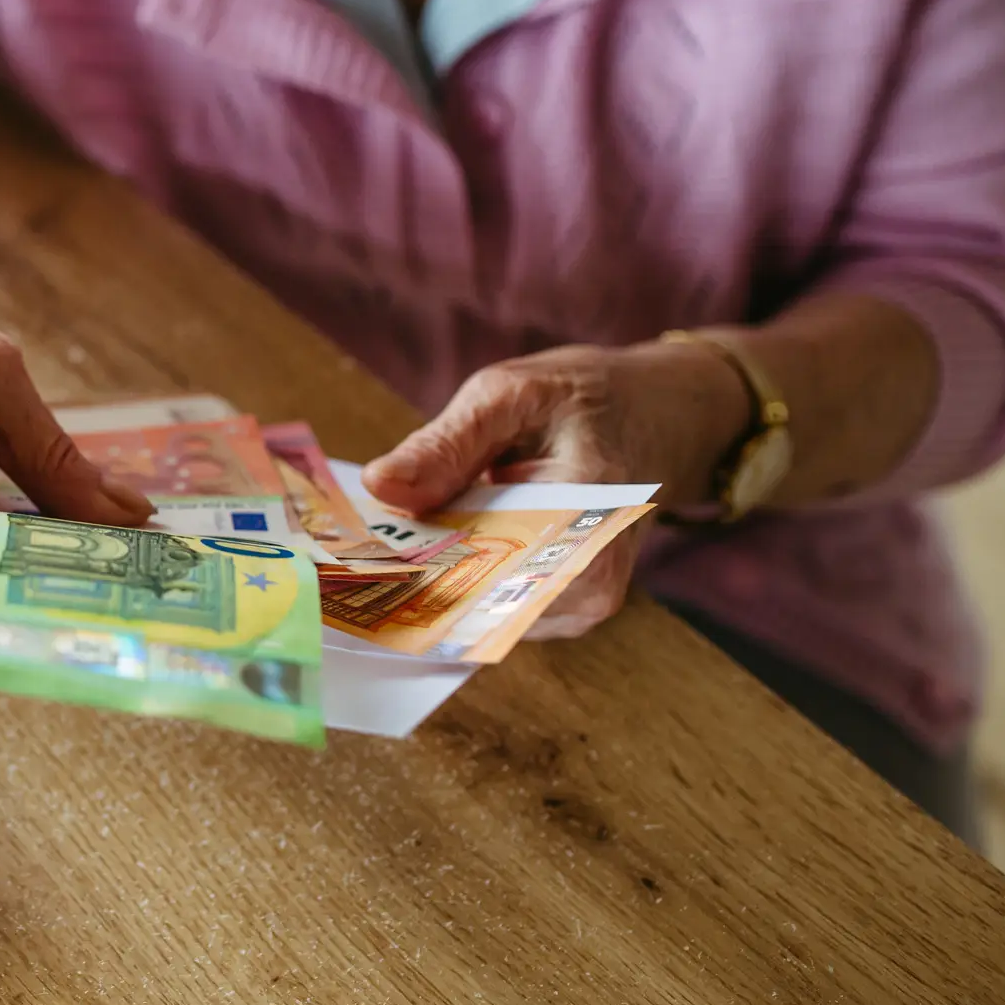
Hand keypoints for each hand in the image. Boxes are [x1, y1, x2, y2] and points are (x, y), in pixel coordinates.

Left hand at [359, 340, 748, 638]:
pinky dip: (453, 578)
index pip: (492, 578)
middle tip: (341, 556)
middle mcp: (591, 587)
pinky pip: (492, 603)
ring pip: (479, 610)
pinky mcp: (563, 608)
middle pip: (478, 604)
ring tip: (374, 548)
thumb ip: (447, 442)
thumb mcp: (513, 395)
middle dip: (409, 580)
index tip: (350, 568)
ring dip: (427, 581)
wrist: (662, 415)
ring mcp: (579, 606)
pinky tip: (417, 549)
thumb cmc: (588, 398)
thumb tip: (380, 485)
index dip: (414, 577)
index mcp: (589, 525)